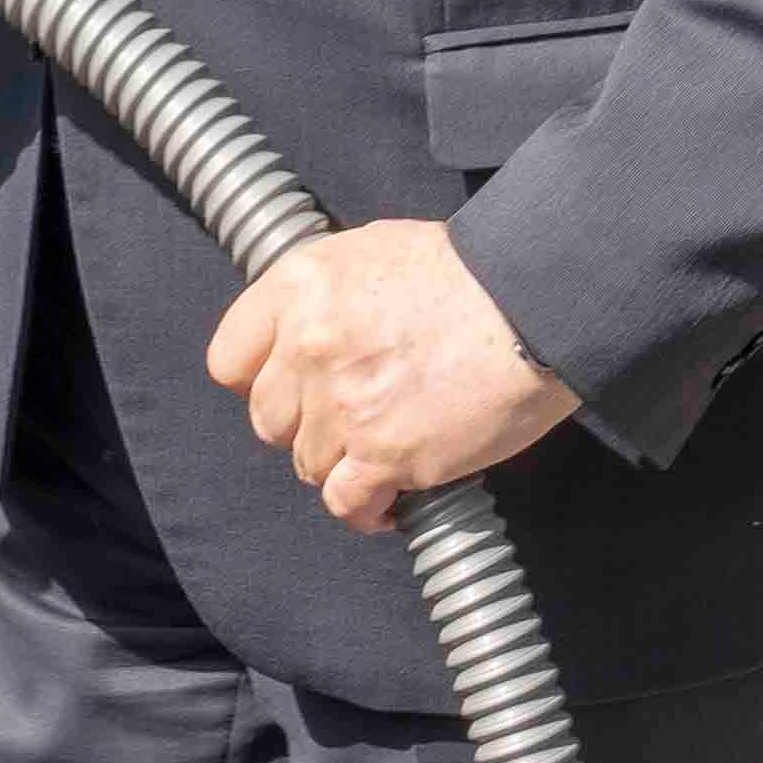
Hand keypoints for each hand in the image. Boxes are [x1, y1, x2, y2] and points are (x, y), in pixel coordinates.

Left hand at [207, 219, 579, 531]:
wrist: (533, 303)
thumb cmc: (470, 270)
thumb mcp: (373, 250)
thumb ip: (326, 293)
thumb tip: (310, 323)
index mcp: (297, 285)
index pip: (229, 359)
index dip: (258, 383)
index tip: (289, 391)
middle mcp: (307, 345)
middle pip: (269, 417)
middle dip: (304, 425)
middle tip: (347, 422)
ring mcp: (342, 403)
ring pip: (307, 463)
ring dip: (341, 466)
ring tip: (379, 458)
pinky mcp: (386, 453)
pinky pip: (347, 503)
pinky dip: (365, 512)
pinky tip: (388, 505)